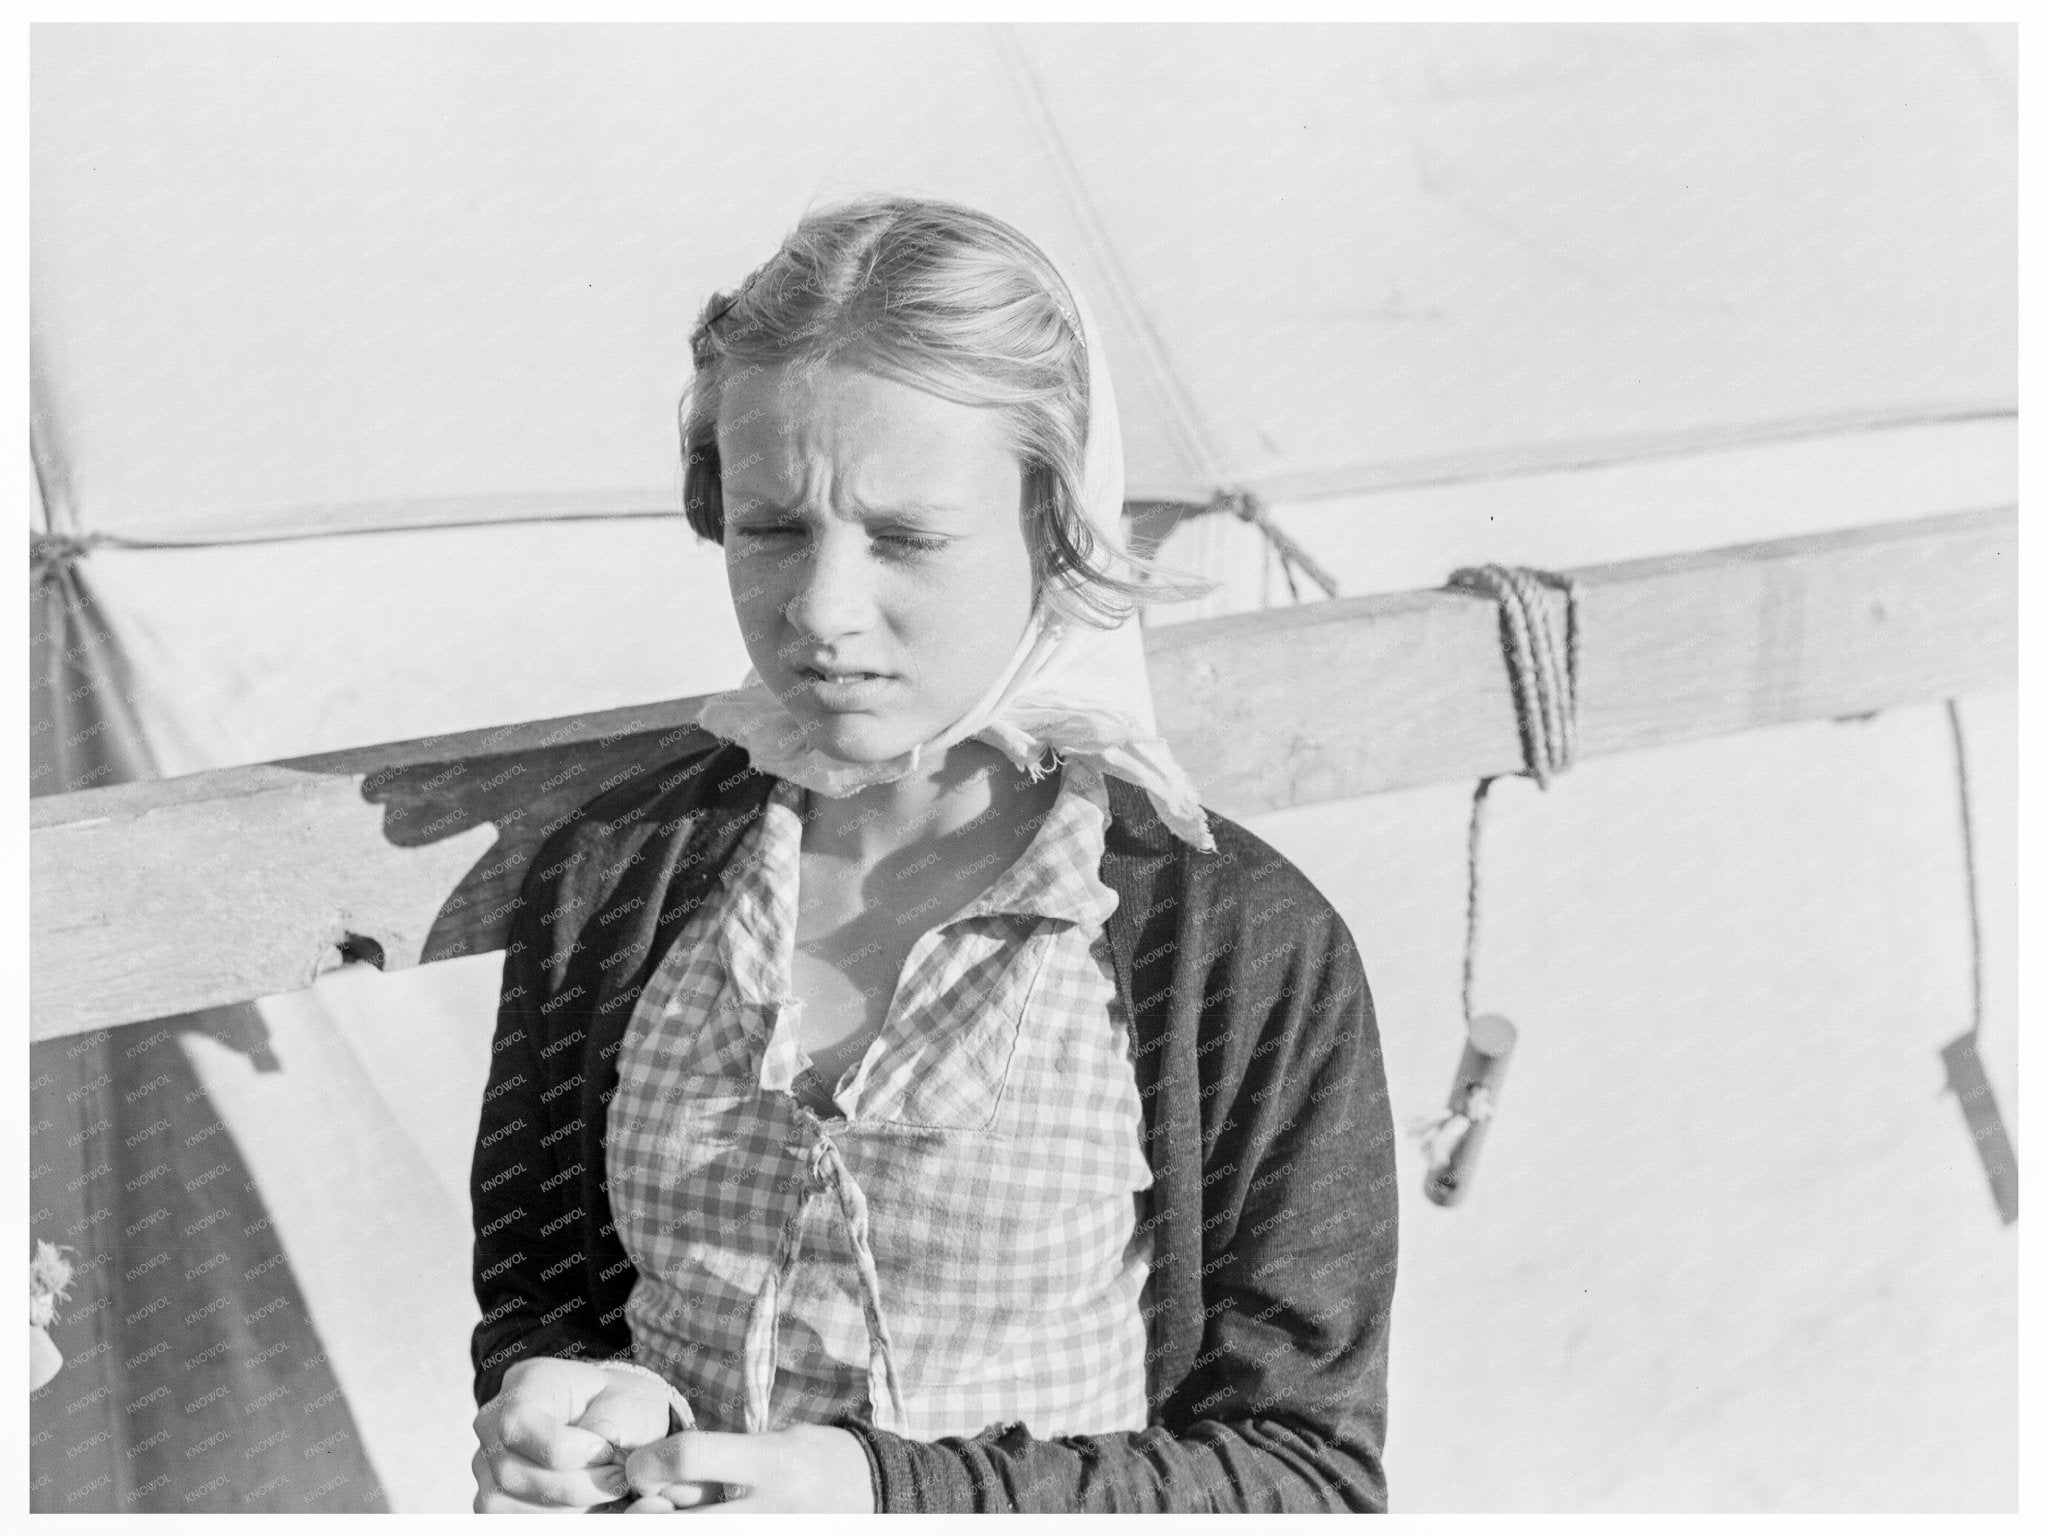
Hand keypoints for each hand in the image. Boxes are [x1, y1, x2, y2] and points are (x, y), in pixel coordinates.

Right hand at [472, 1356, 676, 1511]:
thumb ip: (618, 1418)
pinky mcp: (492, 1499)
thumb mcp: (632, 1399)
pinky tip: (586, 1506)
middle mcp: (492, 1423)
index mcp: (525, 1384)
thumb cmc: (617, 1407)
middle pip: (513, 1473)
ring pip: (510, 1506)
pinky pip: (514, 1523)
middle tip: (617, 1480)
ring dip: (568, 1509)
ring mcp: (485, 1464)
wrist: (608, 1422)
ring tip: (602, 1491)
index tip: (607, 1451)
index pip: (518, 1424)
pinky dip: (556, 1521)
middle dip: (575, 1487)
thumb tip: (598, 1442)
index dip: (565, 1449)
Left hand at [621, 1424, 875, 1512]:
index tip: (642, 1466)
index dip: (650, 1461)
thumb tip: (660, 1474)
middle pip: (683, 1519)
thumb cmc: (817, 1458)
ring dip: (674, 1525)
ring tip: (677, 1514)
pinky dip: (700, 1534)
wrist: (877, 1493)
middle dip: (648, 1512)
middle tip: (646, 1504)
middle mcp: (769, 1506)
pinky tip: (702, 1522)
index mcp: (771, 1461)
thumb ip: (723, 1459)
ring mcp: (772, 1533)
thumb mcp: (775, 1442)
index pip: (690, 1456)